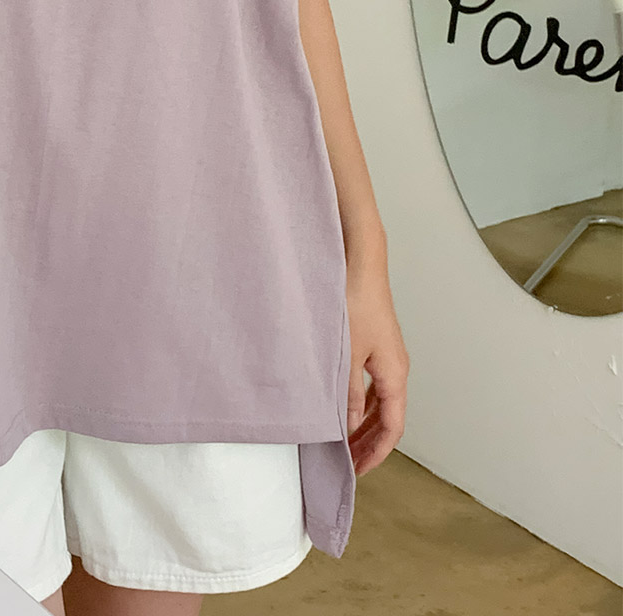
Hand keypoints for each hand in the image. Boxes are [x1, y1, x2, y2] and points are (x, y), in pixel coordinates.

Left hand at [345, 270, 408, 474]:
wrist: (359, 264)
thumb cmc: (354, 303)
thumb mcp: (346, 355)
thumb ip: (348, 393)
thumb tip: (349, 425)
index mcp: (394, 374)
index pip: (392, 428)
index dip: (376, 453)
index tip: (357, 470)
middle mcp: (395, 368)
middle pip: (388, 417)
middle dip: (368, 443)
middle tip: (347, 462)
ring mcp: (386, 355)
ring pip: (379, 401)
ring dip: (363, 422)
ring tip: (341, 440)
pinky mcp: (374, 342)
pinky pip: (371, 383)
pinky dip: (359, 400)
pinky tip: (341, 403)